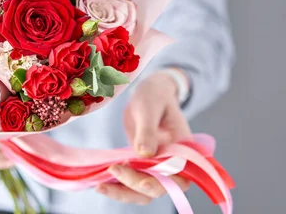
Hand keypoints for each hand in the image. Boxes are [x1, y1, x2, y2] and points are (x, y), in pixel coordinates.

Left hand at [96, 70, 192, 204]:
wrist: (149, 95)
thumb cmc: (154, 96)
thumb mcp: (149, 108)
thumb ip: (148, 130)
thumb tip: (145, 154)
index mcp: (185, 151)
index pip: (177, 177)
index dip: (160, 183)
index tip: (141, 181)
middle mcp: (174, 164)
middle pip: (158, 188)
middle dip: (135, 185)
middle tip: (113, 170)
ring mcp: (157, 167)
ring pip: (144, 191)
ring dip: (123, 192)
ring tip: (101, 186)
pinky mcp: (142, 166)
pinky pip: (132, 182)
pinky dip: (118, 185)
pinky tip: (101, 183)